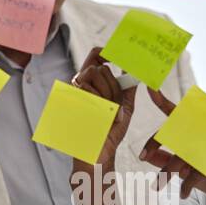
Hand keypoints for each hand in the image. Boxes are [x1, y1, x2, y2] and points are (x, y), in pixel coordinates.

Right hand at [69, 47, 134, 172]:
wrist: (101, 152)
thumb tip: (136, 68)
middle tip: (114, 103)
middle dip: (112, 85)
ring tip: (108, 113)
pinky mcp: (69, 99)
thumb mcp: (125, 106)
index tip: (116, 58)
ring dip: (107, 94)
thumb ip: (129, 87)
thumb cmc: (111, 130)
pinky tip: (101, 117)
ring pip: (93, 74)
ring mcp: (73, 91)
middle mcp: (80, 83)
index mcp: (94, 82)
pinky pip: (86, 88)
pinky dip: (100, 103)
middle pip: (99, 67)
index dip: (106, 52)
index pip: (95, 55)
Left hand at [137, 88, 205, 204]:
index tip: (149, 88)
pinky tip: (183, 195)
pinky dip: (185, 186)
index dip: (163, 101)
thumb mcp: (188, 170)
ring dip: (166, 173)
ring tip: (157, 186)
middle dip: (153, 144)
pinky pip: (193, 173)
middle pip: (174, 131)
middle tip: (141, 157)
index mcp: (202, 132)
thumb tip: (147, 156)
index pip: (179, 113)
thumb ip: (168, 161)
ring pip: (181, 154)